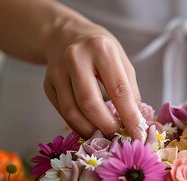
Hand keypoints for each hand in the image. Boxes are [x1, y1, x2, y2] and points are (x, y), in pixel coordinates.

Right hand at [43, 20, 143, 139]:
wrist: (65, 36)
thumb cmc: (99, 51)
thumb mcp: (121, 62)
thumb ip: (130, 91)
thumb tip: (138, 123)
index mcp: (101, 49)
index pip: (118, 90)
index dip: (129, 116)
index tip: (139, 135)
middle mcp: (75, 58)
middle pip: (90, 103)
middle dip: (106, 127)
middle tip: (119, 137)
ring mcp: (57, 72)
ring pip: (72, 112)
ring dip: (90, 131)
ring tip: (105, 136)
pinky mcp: (48, 85)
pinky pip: (63, 113)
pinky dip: (78, 126)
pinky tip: (90, 128)